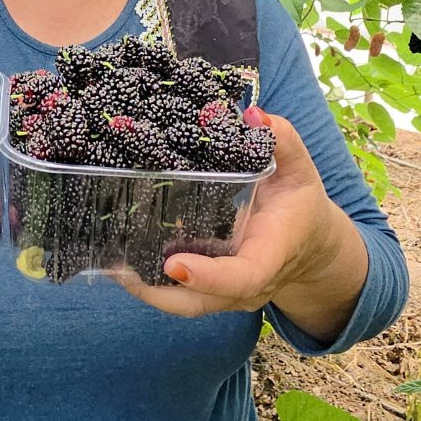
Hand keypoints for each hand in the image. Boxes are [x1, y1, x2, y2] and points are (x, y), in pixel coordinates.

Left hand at [110, 108, 337, 318]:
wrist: (310, 244)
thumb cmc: (299, 202)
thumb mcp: (299, 168)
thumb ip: (281, 139)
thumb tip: (253, 115)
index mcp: (271, 254)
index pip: (244, 276)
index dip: (208, 275)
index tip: (173, 264)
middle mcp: (249, 285)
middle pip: (202, 302)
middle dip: (159, 293)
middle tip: (119, 269)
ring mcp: (229, 294)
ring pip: (185, 305)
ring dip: (147, 291)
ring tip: (109, 263)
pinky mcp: (213, 292)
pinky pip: (180, 296)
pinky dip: (150, 284)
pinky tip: (120, 260)